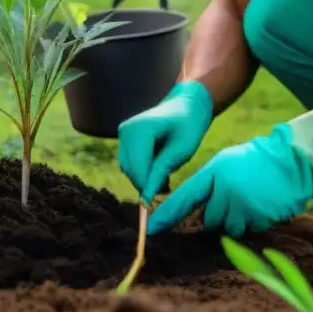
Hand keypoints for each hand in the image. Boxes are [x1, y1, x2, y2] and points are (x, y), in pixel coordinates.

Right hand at [118, 80, 213, 204]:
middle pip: (130, 169)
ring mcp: (123, 133)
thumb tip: (146, 199)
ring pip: (128, 168)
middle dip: (145, 185)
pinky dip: (142, 171)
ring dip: (144, 179)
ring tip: (165, 184)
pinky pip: (130, 162)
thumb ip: (160, 172)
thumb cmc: (189, 126)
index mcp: (140, 129)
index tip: (157, 206)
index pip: (138, 167)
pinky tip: (159, 173)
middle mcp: (126, 130)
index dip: (147, 188)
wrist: (187, 105)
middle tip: (165, 196)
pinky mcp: (125, 138)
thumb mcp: (180, 151)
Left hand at [146, 102, 312, 235]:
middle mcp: (226, 190)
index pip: (184, 198)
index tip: (150, 229)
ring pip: (228, 229)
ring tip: (248, 200)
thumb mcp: (225, 163)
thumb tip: (197, 212)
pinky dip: (252, 223)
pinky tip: (260, 205)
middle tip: (233, 198)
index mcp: (214, 173)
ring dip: (235, 221)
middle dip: (218, 214)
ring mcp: (244, 205)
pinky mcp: (260, 218)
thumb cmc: (255, 161)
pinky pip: (247, 230)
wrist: (291, 160)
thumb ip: (209, 185)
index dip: (166, 215)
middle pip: (209, 220)